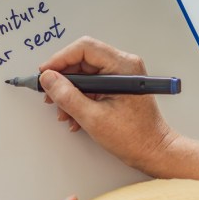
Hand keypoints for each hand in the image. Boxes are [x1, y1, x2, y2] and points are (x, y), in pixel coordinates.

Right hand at [38, 36, 183, 176]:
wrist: (153, 151)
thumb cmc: (135, 137)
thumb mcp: (93, 118)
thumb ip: (67, 96)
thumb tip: (48, 80)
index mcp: (123, 66)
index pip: (84, 48)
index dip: (60, 59)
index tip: (45, 73)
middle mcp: (124, 65)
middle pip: (83, 60)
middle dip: (63, 79)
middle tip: (49, 94)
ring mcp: (121, 75)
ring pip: (85, 74)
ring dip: (70, 92)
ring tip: (63, 111)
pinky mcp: (118, 86)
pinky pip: (92, 84)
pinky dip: (80, 98)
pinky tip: (75, 115)